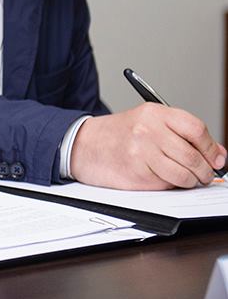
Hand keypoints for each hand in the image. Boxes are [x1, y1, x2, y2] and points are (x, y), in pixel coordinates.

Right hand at [70, 104, 226, 189]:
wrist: (84, 145)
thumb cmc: (118, 135)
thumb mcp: (149, 124)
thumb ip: (183, 135)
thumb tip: (218, 154)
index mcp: (154, 113)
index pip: (195, 129)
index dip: (211, 148)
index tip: (217, 160)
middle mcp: (148, 130)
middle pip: (193, 155)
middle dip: (205, 171)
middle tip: (205, 175)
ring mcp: (141, 151)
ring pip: (184, 174)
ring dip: (191, 181)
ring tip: (187, 179)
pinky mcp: (136, 172)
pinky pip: (167, 183)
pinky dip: (171, 185)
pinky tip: (164, 178)